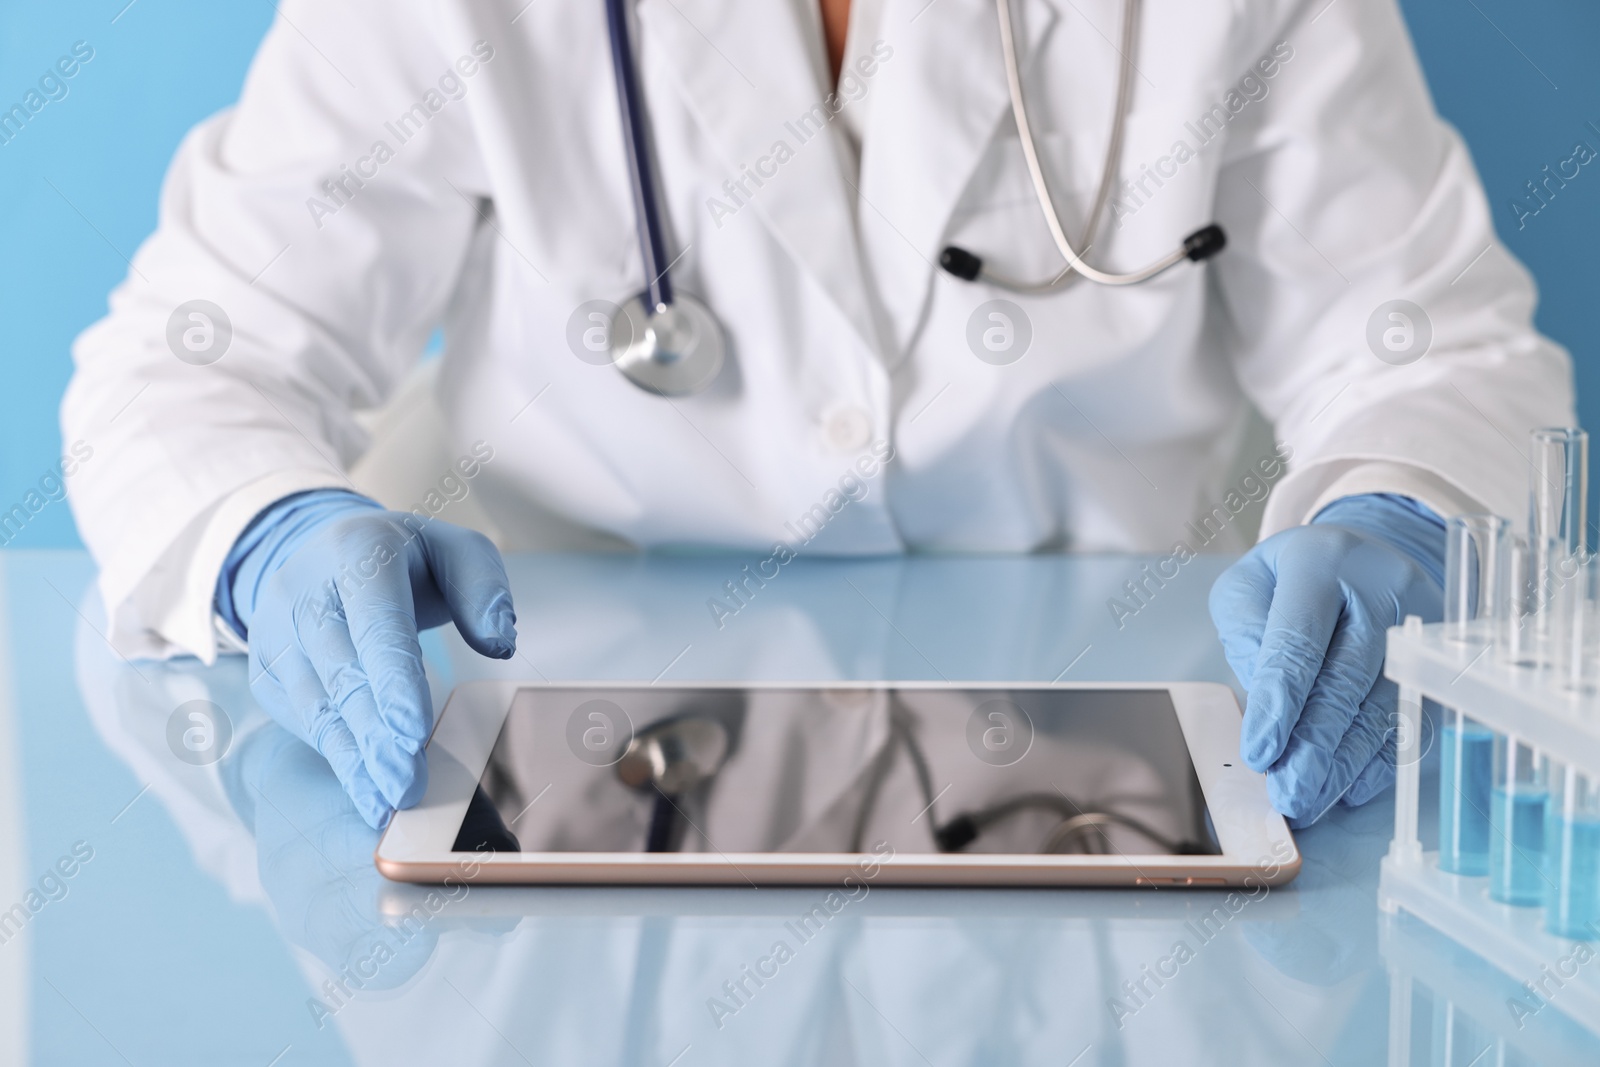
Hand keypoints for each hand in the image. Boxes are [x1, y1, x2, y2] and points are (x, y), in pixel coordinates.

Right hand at [219, 490, 515, 826]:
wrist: (325, 553)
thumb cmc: (406, 560)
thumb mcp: (456, 551)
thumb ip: (483, 589)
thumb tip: (498, 642)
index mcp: (357, 551)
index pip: (376, 623)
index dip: (393, 680)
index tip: (413, 731)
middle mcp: (304, 591)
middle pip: (344, 673)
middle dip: (376, 736)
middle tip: (408, 787)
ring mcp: (276, 631)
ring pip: (317, 706)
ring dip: (353, 759)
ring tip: (387, 802)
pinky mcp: (267, 668)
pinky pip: (302, 719)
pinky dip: (335, 756)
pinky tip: (365, 787)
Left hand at [1208, 494, 1443, 825]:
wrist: (1362, 554)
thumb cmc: (1291, 576)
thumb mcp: (1249, 586)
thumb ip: (1246, 635)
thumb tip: (1264, 703)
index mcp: (1319, 563)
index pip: (1298, 644)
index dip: (1278, 704)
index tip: (1260, 753)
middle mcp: (1377, 590)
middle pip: (1345, 682)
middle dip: (1314, 748)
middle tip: (1289, 795)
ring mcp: (1418, 623)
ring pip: (1382, 706)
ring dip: (1345, 764)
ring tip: (1311, 800)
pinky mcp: (1438, 656)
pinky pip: (1413, 717)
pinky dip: (1380, 758)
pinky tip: (1353, 786)